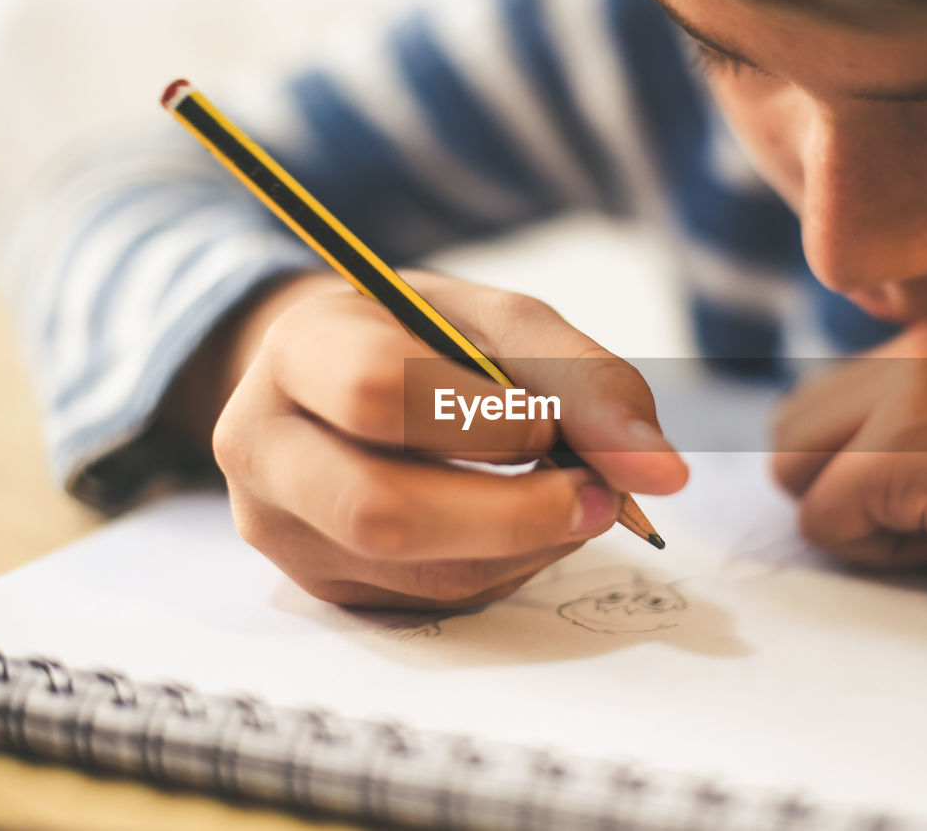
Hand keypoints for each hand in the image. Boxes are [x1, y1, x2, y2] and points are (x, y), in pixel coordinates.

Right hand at [168, 271, 687, 608]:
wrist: (343, 376)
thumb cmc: (426, 338)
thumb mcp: (501, 325)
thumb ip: (586, 382)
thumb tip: (663, 474)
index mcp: (298, 354)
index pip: (377, 393)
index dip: (481, 418)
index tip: (548, 421)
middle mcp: (264, 450)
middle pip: (383, 512)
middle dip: (516, 513)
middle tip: (598, 497)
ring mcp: (282, 532)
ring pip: (418, 573)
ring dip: (528, 547)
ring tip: (571, 500)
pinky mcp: (322, 587)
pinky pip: (433, 602)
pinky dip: (507, 569)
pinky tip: (522, 527)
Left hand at [770, 325, 926, 613]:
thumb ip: (894, 429)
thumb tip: (806, 473)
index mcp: (926, 345)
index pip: (811, 410)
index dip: (846, 474)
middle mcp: (910, 351)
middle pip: (786, 438)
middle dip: (836, 495)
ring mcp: (906, 392)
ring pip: (792, 474)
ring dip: (855, 521)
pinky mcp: (905, 446)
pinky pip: (825, 519)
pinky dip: (880, 552)